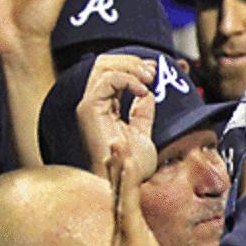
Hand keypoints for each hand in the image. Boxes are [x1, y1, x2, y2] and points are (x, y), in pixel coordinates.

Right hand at [76, 54, 158, 180]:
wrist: (126, 184)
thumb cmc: (131, 167)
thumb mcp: (143, 133)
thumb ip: (142, 113)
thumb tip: (147, 94)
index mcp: (105, 107)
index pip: (112, 72)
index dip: (134, 66)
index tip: (156, 70)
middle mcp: (94, 104)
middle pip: (105, 63)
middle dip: (132, 61)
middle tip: (154, 70)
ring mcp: (90, 106)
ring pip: (103, 66)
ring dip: (131, 67)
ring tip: (150, 78)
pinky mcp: (90, 110)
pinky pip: (106, 81)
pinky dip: (127, 79)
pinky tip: (142, 91)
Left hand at [107, 121, 190, 245]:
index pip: (127, 207)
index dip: (127, 182)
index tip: (125, 158)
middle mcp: (124, 239)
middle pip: (118, 196)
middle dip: (118, 168)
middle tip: (115, 140)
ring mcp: (126, 240)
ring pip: (118, 199)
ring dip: (118, 173)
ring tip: (116, 147)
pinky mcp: (132, 242)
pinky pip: (125, 207)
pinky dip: (123, 187)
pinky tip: (123, 176)